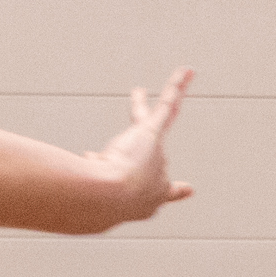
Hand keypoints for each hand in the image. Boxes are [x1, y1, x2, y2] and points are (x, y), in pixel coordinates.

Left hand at [84, 68, 195, 221]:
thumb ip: (91, 177)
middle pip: (139, 160)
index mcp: (146, 201)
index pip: (160, 195)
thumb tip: (88, 155)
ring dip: (141, 106)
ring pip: (153, 122)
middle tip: (120, 156)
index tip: (187, 188)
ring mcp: (155, 153)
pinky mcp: (151, 132)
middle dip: (124, 160)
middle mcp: (156, 179)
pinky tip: (186, 71)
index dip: (172, 192)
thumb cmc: (98, 205)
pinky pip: (168, 106)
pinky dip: (177, 87)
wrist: (107, 199)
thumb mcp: (93, 196)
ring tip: (137, 92)